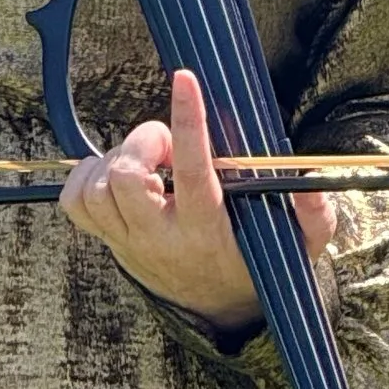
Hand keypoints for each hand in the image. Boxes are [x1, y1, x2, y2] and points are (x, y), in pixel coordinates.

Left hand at [59, 68, 335, 333]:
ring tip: (150, 159)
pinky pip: (75, 203)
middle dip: (143, 142)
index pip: (191, 171)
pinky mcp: (109, 241)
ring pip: (97, 188)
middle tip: (166, 143)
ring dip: (118, 158)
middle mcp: (160, 237)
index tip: (185, 79)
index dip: (187, 122)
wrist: (219, 309)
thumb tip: (313, 177)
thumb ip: (314, 214)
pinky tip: (117, 172)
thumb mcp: (300, 245)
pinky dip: (87, 177)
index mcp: (206, 230)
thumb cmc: (259, 261)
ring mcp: (128, 242)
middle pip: (126, 179)